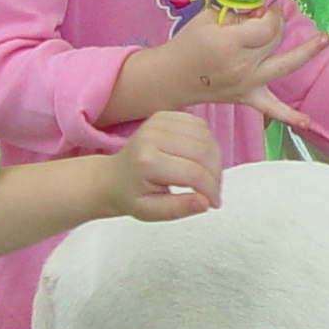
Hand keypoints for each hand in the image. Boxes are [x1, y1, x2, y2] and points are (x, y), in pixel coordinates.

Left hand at [108, 109, 222, 220]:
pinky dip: (207, 143)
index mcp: (147, 162)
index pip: (194, 173)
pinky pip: (200, 125)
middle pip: (203, 152)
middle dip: (215, 175)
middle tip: (213, 192)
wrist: (112, 177)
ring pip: (206, 136)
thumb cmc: (131, 196)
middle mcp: (153, 136)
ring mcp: (158, 122)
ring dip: (215, 159)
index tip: (214, 203)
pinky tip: (201, 159)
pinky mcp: (165, 115)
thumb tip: (206, 203)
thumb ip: (179, 208)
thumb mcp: (151, 212)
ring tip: (208, 177)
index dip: (211, 190)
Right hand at [141, 8, 322, 127]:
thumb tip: (262, 9)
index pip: (265, 25)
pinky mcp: (247, 98)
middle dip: (277, 23)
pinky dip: (289, 117)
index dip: (270, 13)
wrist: (171, 77)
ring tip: (324, 40)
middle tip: (271, 16)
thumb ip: (237, 13)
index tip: (265, 7)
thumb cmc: (187, 44)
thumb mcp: (208, 18)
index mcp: (229, 43)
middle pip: (275, 40)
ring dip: (306, 53)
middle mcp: (241, 65)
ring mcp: (247, 84)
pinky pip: (271, 109)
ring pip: (283, 67)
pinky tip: (306, 122)